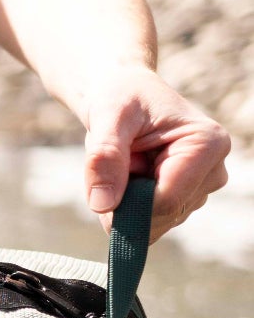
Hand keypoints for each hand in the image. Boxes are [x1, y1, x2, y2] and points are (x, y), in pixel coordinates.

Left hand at [81, 64, 229, 241]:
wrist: (125, 95)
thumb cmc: (121, 98)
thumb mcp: (109, 117)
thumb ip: (105, 157)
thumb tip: (102, 204)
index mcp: (207, 145)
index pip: (167, 201)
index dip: (126, 201)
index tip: (103, 177)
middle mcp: (213, 172)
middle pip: (161, 215)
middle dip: (126, 197)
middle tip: (118, 159)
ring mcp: (201, 190)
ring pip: (153, 222)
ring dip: (126, 199)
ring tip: (128, 161)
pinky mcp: (185, 200)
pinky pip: (149, 222)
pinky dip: (129, 204)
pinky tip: (131, 174)